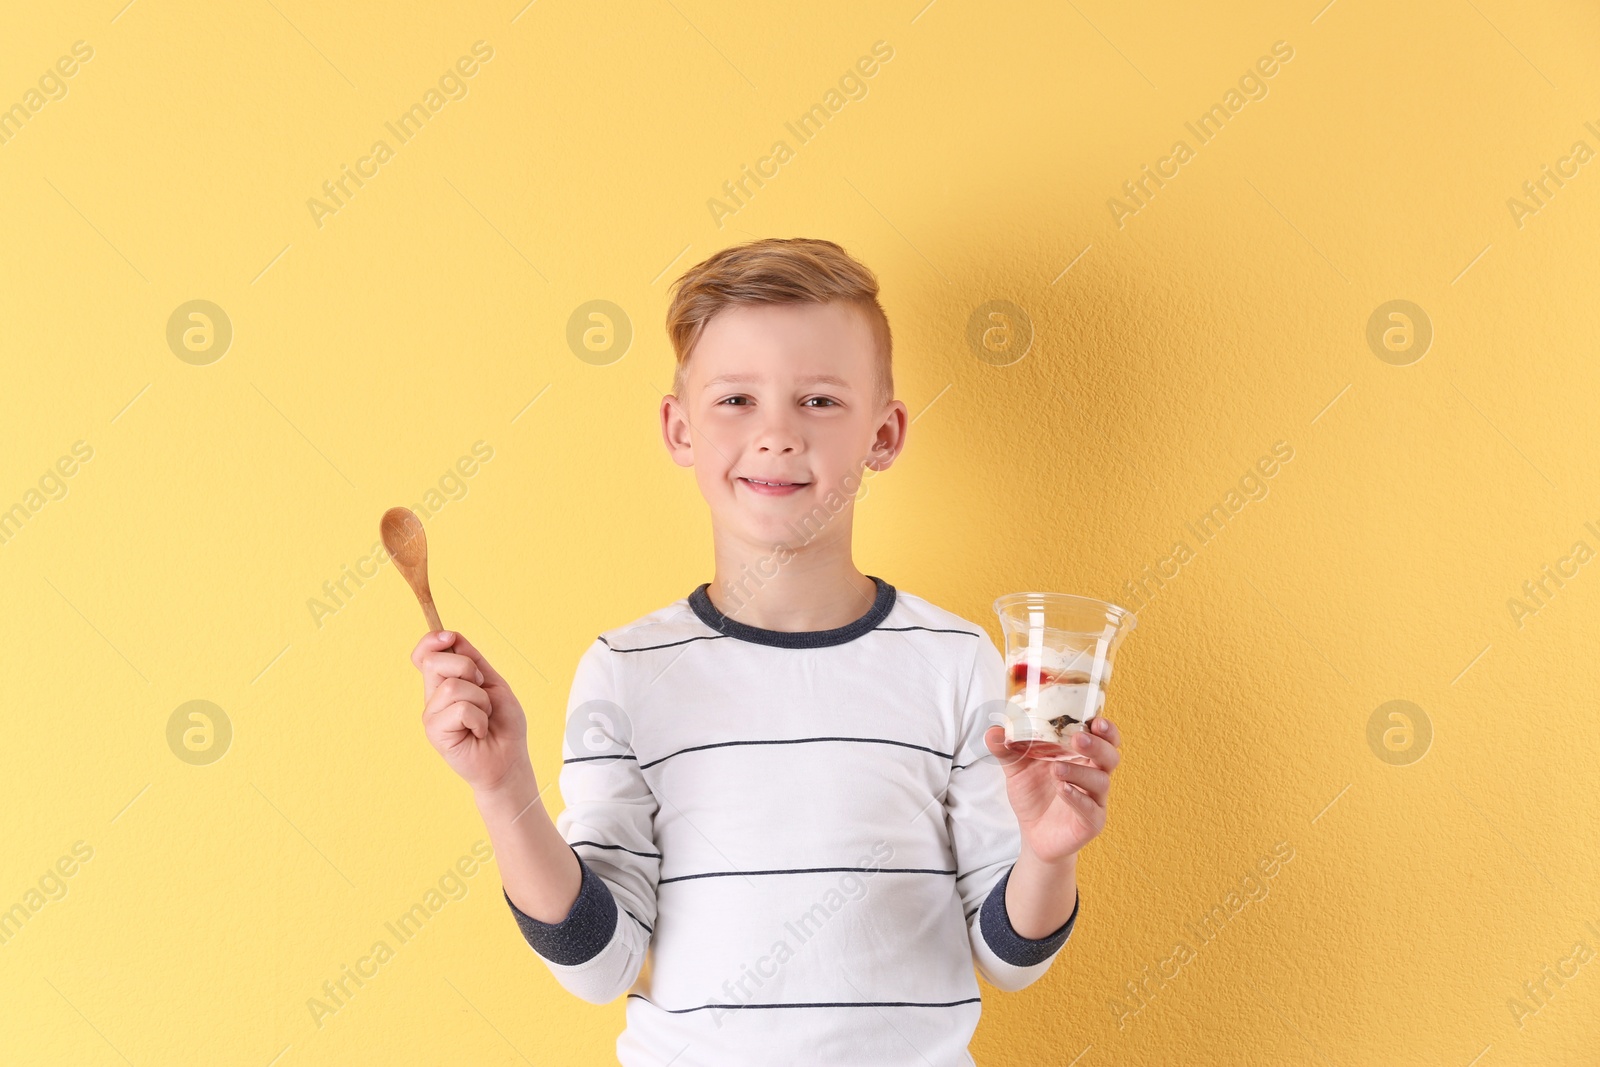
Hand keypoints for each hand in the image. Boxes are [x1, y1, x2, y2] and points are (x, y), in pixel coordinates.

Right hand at [411, 630, 533, 794]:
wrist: (509, 760)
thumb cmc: (503, 725)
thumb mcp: (493, 683)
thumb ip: (472, 660)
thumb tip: (451, 636)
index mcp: (445, 683)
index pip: (424, 654)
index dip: (431, 640)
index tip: (449, 637)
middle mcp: (433, 697)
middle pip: (435, 661)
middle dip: (468, 669)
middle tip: (482, 691)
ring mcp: (431, 715)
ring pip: (452, 686)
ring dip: (481, 700)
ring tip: (483, 717)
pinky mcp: (434, 732)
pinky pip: (460, 709)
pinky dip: (479, 718)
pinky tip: (479, 731)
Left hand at [983, 717, 1121, 863]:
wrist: (1032, 833)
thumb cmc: (1033, 794)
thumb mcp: (1016, 769)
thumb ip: (1006, 749)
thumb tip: (992, 732)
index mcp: (1081, 756)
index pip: (1103, 738)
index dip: (1105, 728)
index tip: (1095, 720)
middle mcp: (1093, 774)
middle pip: (1110, 755)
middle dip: (1098, 745)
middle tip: (1078, 739)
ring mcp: (1094, 799)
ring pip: (1100, 781)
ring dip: (1080, 772)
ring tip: (1057, 769)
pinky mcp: (1091, 822)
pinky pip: (1089, 809)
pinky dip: (1076, 797)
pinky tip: (1062, 789)